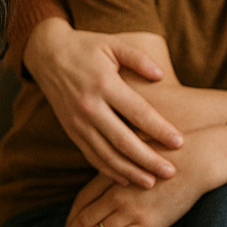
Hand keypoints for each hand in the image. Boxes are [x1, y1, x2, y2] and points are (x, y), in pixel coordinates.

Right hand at [24, 18, 182, 187]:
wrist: (47, 54)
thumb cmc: (86, 47)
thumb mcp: (113, 44)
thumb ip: (138, 58)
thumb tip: (161, 76)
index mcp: (104, 84)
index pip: (137, 113)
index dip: (159, 129)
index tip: (179, 143)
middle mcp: (90, 107)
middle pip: (123, 141)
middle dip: (148, 160)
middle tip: (170, 173)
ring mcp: (78, 122)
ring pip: (106, 154)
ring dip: (129, 171)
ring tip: (150, 182)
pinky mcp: (71, 130)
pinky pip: (91, 155)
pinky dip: (108, 170)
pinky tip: (125, 179)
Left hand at [62, 124, 226, 226]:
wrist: (198, 160)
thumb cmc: (170, 152)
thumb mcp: (135, 150)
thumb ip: (119, 162)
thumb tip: (107, 168)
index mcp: (112, 174)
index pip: (82, 199)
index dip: (72, 216)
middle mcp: (117, 193)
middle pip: (85, 219)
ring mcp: (131, 210)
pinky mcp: (147, 223)